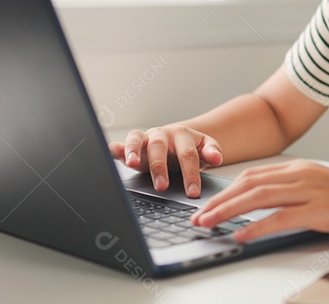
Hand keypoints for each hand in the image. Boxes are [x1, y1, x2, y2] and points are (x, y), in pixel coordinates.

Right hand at [108, 126, 222, 197]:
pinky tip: (111, 151)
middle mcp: (162, 135)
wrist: (179, 139)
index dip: (190, 173)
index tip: (192, 192)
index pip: (187, 155)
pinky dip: (116, 147)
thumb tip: (217, 158)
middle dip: (160, 167)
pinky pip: (122, 143)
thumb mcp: (205, 148)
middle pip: (160, 148)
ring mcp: (146, 138)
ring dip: (134, 150)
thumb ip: (212, 151)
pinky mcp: (133, 145)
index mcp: (183, 135)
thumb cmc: (191, 147)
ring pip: (137, 139)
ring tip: (132, 163)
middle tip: (162, 186)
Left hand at [190, 160, 328, 241]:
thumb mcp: (323, 190)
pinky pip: (280, 218)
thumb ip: (297, 195)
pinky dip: (256, 226)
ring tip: (208, 224)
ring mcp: (310, 190)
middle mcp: (301, 175)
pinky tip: (241, 235)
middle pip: (249, 184)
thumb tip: (270, 210)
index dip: (227, 189)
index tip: (209, 202)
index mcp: (300, 169)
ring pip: (258, 197)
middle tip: (198, 216)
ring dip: (228, 211)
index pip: (254, 176)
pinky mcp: (320, 209)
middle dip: (219, 200)